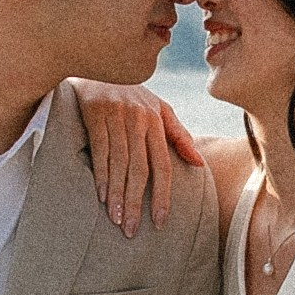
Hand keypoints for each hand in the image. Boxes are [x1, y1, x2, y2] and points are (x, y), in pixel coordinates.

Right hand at [74, 82, 203, 237]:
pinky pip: (100, 150)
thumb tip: (199, 164)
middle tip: (132, 231)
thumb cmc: (130, 93)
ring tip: (118, 221)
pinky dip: (101, 175)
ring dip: (118, 195)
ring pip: (120, 164)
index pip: (163, 165)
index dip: (163, 196)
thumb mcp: (158, 108)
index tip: (159, 222)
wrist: (97, 63)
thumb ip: (178, 135)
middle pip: (141, 169)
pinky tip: (101, 197)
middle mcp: (139, 118)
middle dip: (137, 203)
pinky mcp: (95, 113)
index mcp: (157, 119)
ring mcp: (117, 116)